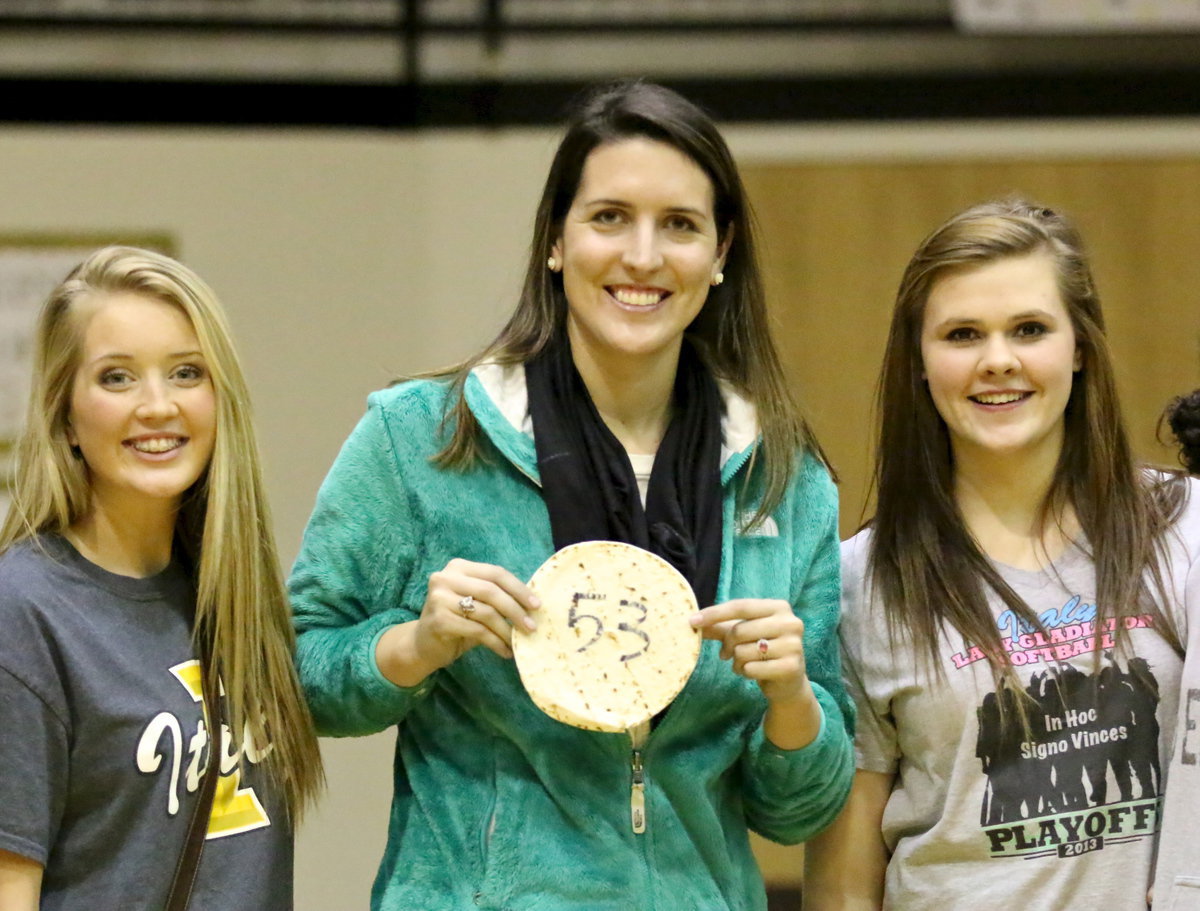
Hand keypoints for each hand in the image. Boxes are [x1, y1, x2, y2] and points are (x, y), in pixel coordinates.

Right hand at [375, 559, 539, 687]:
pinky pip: (477, 631)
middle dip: (516, 610)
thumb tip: (534, 604)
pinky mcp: (439, 620)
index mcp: (459, 567)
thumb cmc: (456, 621)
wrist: (423, 645)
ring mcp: (439, 598)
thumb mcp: (476, 603)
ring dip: (507, 630)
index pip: (495, 573)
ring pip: (486, 612)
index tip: (537, 605)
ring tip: (517, 642)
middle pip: (491, 591)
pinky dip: (495, 642)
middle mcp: (446, 578)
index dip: (519, 588)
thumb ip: (497, 597)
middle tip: (532, 627)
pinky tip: (504, 651)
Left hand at [690, 598, 821, 749]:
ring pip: (744, 651)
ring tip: (745, 664)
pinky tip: (754, 673)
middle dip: (727, 645)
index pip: (740, 606)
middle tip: (726, 654)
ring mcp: (793, 645)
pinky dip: (746, 673)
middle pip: (740, 630)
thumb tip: (692, 621)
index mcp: (779, 607)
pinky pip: (752, 668)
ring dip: (737, 662)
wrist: (788, 682)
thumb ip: (720, 626)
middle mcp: (790, 622)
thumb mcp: (742, 634)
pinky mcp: (792, 667)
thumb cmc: (762, 651)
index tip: (692, 621)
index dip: (715, 613)